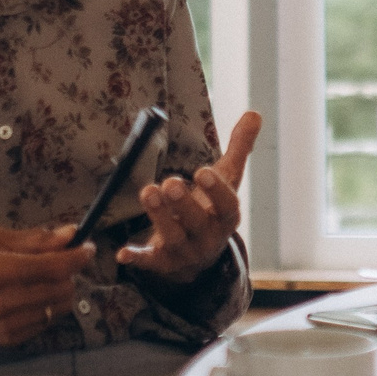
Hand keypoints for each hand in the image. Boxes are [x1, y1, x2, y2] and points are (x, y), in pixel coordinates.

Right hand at [0, 226, 92, 344]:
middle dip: (67, 273)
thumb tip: (70, 234)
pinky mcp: (7, 338)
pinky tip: (28, 297)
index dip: (77, 257)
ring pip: (58, 308)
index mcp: (1, 271)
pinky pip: (44, 323)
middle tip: (57, 262)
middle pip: (62, 289)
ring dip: (58, 292)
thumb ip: (35, 239)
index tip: (86, 248)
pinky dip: (45, 308)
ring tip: (40, 280)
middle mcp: (6, 301)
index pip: (56, 267)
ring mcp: (7, 323)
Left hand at [120, 112, 261, 282]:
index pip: (227, 207)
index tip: (203, 171)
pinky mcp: (163, 262)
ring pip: (174, 238)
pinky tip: (123, 252)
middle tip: (169, 182)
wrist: (200, 254)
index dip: (217, 191)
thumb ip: (239, 148)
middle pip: (198, 223)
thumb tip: (254, 113)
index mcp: (226, 217)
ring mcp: (186, 251)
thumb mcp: (227, 179)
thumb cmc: (212, 207)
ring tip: (148, 191)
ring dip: (160, 217)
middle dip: (183, 204)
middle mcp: (209, 238)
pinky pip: (151, 262)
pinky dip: (138, 258)